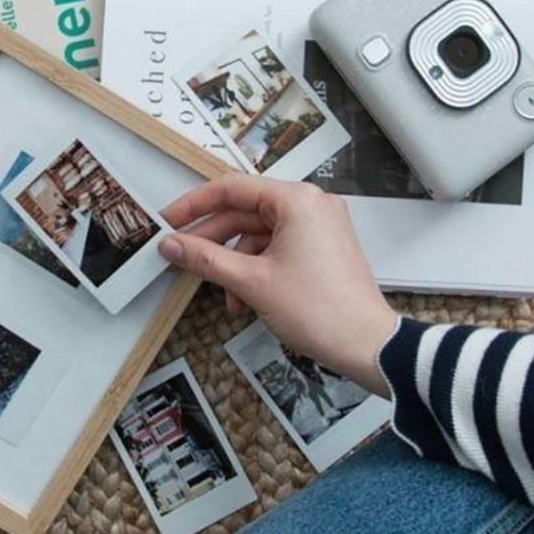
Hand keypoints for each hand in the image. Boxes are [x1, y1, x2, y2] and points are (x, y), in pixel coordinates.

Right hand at [159, 175, 396, 390]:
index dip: (194, 205)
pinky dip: (257, 270)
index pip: (232, 188)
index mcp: (297, 200)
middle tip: (181, 258)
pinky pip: (278, 248)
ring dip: (236, 264)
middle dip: (213, 241)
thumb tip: (171, 245)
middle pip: (245, 212)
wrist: (366, 345)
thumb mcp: (251, 282)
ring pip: (259, 235)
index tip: (167, 221)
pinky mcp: (323, 248)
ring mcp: (320, 226)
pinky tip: (245, 300)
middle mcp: (311, 204)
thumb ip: (206, 258)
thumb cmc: (318, 309)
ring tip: (225, 297)